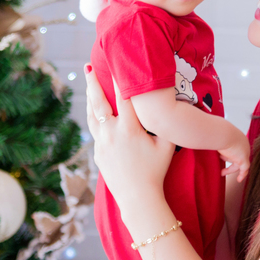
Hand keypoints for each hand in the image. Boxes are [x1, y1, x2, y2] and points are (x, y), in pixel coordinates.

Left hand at [84, 64, 175, 207]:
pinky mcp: (98, 153)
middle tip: (89, 66)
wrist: (138, 197)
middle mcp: (112, 133)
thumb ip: (166, 125)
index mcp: (130, 128)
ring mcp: (102, 143)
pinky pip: (94, 131)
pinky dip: (93, 117)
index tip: (116, 62)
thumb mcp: (166, 146)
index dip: (120, 77)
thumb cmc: (156, 171)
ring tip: (89, 85)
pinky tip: (93, 112)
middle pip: (99, 102)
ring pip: (92, 115)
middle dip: (93, 82)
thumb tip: (170, 107)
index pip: (124, 96)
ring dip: (90, 98)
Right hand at [218, 128, 249, 182]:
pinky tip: (238, 180)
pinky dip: (242, 174)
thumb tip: (204, 140)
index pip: (234, 148)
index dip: (227, 153)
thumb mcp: (215, 135)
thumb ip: (213, 139)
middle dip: (228, 159)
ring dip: (231, 169)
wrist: (221, 132)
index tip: (220, 157)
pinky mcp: (243, 159)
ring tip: (222, 173)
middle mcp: (243, 144)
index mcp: (237, 137)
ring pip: (239, 163)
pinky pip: (245, 169)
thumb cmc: (216, 131)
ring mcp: (244, 151)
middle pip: (237, 155)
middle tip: (220, 164)